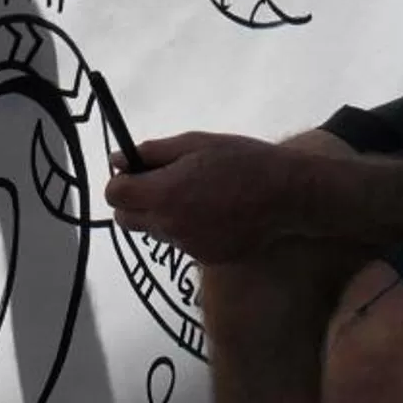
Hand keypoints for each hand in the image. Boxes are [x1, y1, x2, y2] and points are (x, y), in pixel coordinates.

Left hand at [103, 132, 307, 263]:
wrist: (287, 194)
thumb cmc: (242, 160)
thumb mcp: (195, 143)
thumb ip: (152, 153)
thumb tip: (118, 160)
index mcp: (164, 193)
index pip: (115, 195)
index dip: (120, 181)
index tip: (135, 171)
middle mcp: (171, 226)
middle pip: (126, 220)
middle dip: (133, 202)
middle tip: (158, 183)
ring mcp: (189, 246)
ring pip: (156, 231)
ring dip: (162, 215)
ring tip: (196, 195)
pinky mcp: (206, 258)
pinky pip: (183, 243)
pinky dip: (188, 228)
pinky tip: (214, 212)